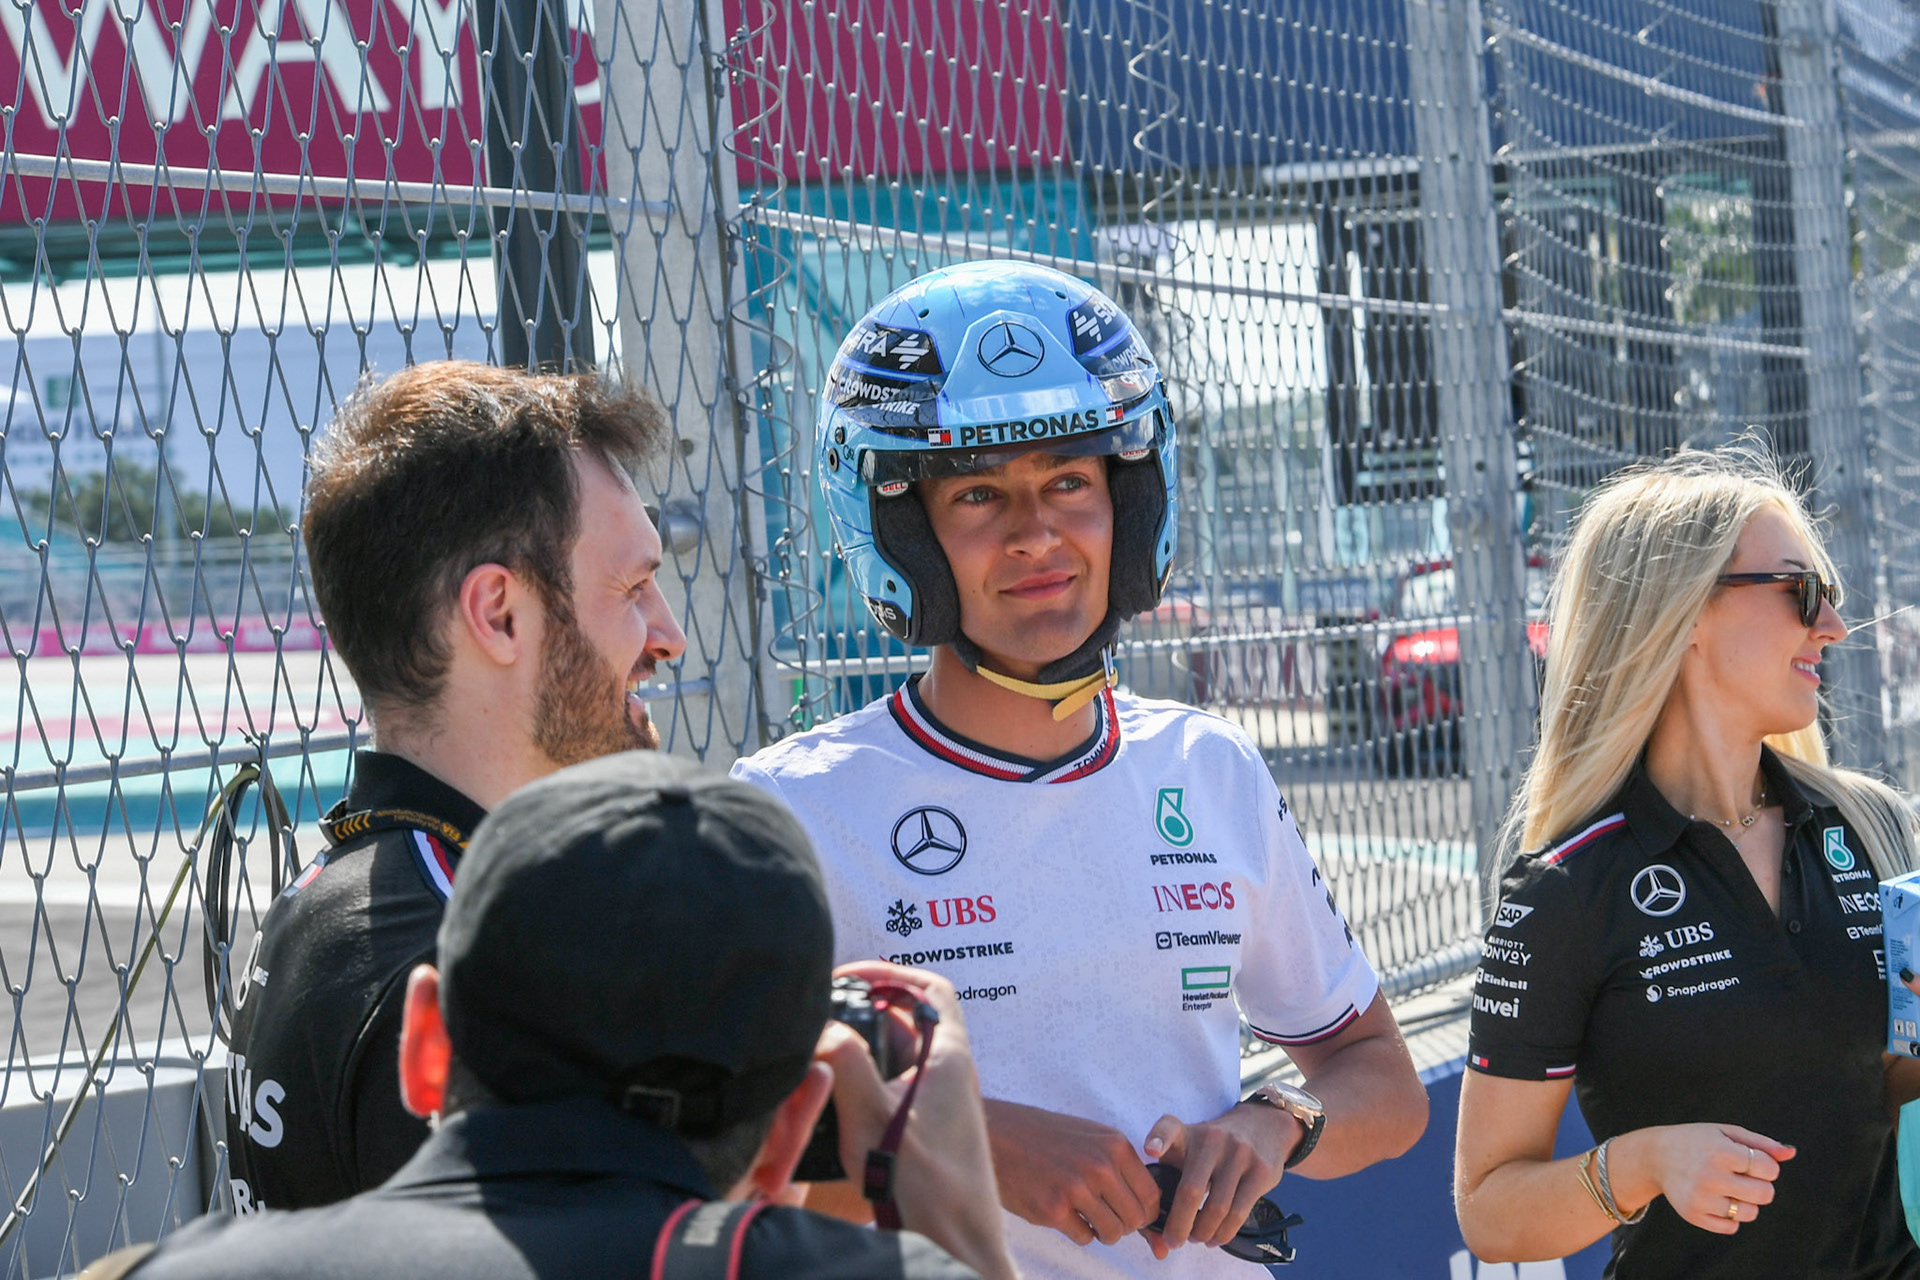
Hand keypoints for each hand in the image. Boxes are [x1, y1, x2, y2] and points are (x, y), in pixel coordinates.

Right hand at [816, 962, 1013, 1279]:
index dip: (891, 973)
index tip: (850, 977)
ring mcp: (942, 1103)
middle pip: (909, 1019)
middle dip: (865, 1012)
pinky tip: (835, 1101)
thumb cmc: (925, 1189)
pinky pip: (896, 1089)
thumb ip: (845, 1062)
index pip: (931, 988)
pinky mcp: (930, 1131)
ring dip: (863, 1050)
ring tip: (821, 1055)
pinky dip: (866, 1083)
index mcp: (949, 1057)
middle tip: (824, 1016)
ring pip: (899, 1056)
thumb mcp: (871, 1117)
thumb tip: (822, 1026)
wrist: (955, 1248)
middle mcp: (952, 1074)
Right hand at [982, 1098, 1162, 1246]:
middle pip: (1136, 1218)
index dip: (1145, 1211)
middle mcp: (1100, 1166)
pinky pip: (1085, 1238)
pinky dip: (1080, 1233)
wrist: (997, 1134)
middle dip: (1125, 1225)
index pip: (1152, 1194)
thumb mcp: (1090, 1136)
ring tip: (1089, 1220)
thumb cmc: (1044, 1135)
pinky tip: (1067, 1216)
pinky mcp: (1053, 1209)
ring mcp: (1077, 1188)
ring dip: (1104, 1233)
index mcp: (1114, 1145)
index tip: (1133, 1214)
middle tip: (1107, 1218)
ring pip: (1113, 1232)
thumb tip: (1147, 1200)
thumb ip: (1118, 1162)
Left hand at [1137, 1104, 1294, 1256]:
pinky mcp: (1261, 1171)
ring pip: (1217, 1208)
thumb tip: (1158, 1233)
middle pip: (1191, 1190)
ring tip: (1196, 1238)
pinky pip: (1239, 1213)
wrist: (1261, 1126)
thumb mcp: (1189, 1146)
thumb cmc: (1212, 1148)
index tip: (1150, 1150)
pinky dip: (1224, 1233)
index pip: (1169, 1127)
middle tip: (1173, 1242)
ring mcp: (1239, 1154)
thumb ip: (1169, 1175)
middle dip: (1179, 1225)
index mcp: (1187, 1132)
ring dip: (1203, 1232)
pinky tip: (1215, 1237)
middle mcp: (1212, 1139)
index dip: (1159, 1138)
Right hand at [1617, 1123, 1793, 1234]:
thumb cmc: (1698, 1141)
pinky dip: (1730, 1216)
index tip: (1751, 1160)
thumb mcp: (1726, 1133)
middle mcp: (1709, 1175)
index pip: (1769, 1168)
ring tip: (1729, 1188)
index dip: (1766, 1165)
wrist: (1656, 1156)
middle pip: (1765, 1194)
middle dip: (1761, 1186)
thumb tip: (1791, 1153)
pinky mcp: (1693, 1215)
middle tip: (1743, 1177)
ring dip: (1746, 1202)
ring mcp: (1700, 1198)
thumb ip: (1761, 1143)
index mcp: (1720, 1151)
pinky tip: (1717, 1200)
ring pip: (1750, 1213)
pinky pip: (1731, 1227)